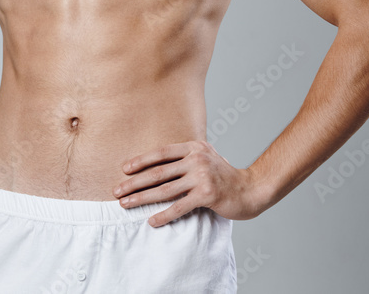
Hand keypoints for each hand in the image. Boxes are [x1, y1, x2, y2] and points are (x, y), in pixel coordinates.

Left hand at [111, 140, 266, 227]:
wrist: (251, 189)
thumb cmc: (224, 175)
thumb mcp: (205, 157)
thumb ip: (185, 157)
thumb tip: (156, 162)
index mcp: (193, 148)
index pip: (161, 153)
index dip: (141, 161)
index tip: (124, 169)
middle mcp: (196, 159)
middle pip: (158, 172)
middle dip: (134, 183)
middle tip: (116, 190)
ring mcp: (202, 177)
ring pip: (164, 190)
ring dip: (142, 198)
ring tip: (126, 204)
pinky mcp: (207, 195)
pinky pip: (179, 206)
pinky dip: (163, 215)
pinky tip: (151, 220)